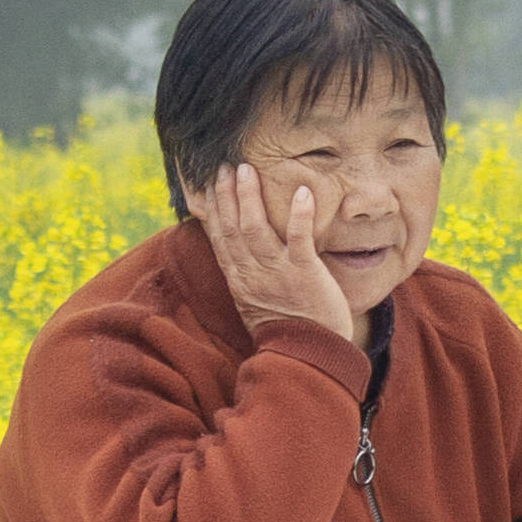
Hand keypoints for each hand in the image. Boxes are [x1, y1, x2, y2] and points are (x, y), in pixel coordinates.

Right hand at [197, 161, 352, 342]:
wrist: (310, 356)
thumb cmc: (287, 328)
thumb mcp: (254, 301)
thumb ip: (246, 275)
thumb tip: (240, 253)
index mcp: (240, 279)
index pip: (220, 237)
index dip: (214, 208)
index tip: (211, 184)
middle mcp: (252, 273)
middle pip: (233, 227)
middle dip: (227, 194)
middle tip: (225, 166)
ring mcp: (277, 273)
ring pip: (256, 229)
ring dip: (250, 197)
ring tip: (247, 170)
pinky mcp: (304, 273)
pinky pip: (300, 239)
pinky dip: (299, 214)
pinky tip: (303, 192)